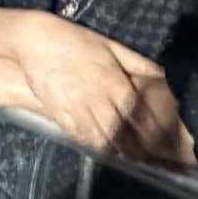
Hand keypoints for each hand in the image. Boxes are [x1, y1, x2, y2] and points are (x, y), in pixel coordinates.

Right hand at [0, 10, 192, 164]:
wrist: (36, 41)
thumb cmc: (75, 40)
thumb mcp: (111, 46)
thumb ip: (136, 63)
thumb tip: (160, 75)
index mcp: (117, 83)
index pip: (141, 117)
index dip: (152, 134)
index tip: (161, 144)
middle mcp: (100, 100)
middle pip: (124, 133)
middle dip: (137, 148)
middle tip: (147, 158)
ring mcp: (79, 109)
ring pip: (103, 139)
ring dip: (116, 150)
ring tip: (127, 157)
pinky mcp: (60, 114)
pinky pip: (80, 136)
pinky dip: (92, 144)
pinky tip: (100, 148)